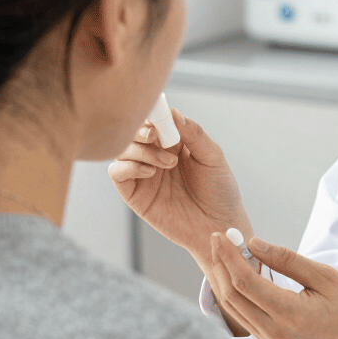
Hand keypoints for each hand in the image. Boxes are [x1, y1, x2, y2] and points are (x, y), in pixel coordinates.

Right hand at [109, 110, 252, 262]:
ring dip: (141, 150)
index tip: (158, 114)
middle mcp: (154, 154)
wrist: (219, 226)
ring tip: (168, 163)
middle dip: (141, 129)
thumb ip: (194, 134)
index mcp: (174, 142)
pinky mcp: (135, 194)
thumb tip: (173, 112)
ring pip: (122, 149)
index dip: (151, 113)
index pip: (153, 119)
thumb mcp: (212, 157)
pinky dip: (128, 166)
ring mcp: (143, 174)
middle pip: (132, 131)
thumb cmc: (220, 191)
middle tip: (156, 135)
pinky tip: (150, 172)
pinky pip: (117, 173)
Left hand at [207, 233, 337, 338]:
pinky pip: (244, 318)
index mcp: (289, 314)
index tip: (220, 234)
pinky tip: (239, 275)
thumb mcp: (325, 276)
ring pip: (234, 309)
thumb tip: (254, 243)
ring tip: (224, 253)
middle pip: (232, 296)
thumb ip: (286, 260)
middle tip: (218, 239)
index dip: (228, 256)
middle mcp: (274, 334)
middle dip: (220, 264)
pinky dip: (236, 295)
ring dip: (224, 279)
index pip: (244, 282)